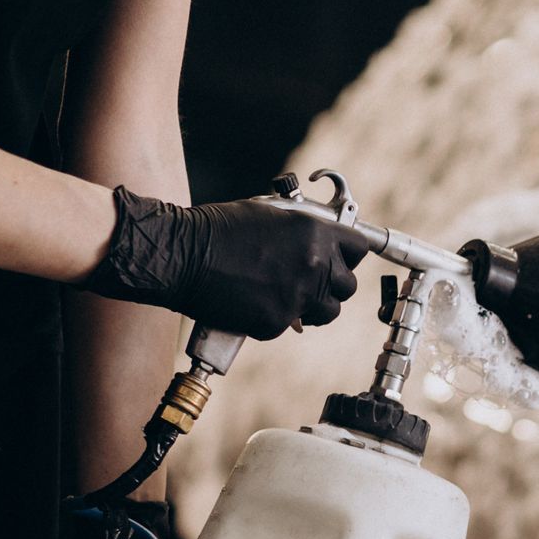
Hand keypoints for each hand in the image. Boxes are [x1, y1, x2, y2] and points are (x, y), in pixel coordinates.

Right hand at [81, 185, 368, 338]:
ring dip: (314, 306)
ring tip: (288, 295)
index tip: (340, 258)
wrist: (181, 255)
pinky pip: (292, 324)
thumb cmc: (217, 229)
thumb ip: (301, 229)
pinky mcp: (278, 321)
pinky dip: (279, 317)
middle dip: (332, 284)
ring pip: (328, 311)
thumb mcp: (268, 214)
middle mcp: (314, 266)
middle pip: (348, 285)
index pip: (358, 248)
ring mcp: (298, 297)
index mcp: (314, 234)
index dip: (348, 253)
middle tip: (312, 281)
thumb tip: (321, 239)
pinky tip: (258, 302)